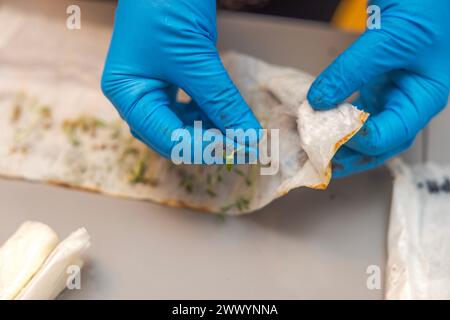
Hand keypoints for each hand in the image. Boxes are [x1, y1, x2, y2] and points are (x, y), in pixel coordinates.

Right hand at [101, 0, 260, 159]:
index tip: (237, 149)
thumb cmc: (166, 4)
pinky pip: (186, 108)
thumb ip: (222, 101)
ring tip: (235, 131)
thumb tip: (248, 137)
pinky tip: (224, 116)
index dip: (201, 148)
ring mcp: (150, 87)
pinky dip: (206, 115)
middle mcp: (134, 95)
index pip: (163, 137)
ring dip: (207, 131)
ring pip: (179, 125)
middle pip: (168, 137)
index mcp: (126, 92)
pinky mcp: (167, 78)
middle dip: (204, 143)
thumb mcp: (196, 58)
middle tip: (239, 145)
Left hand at [307, 0, 449, 177]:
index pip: (390, 136)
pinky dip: (334, 115)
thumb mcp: (389, 40)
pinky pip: (352, 107)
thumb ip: (352, 71)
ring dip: (338, 141)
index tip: (327, 131)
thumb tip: (318, 100)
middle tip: (318, 160)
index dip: (358, 139)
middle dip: (348, 155)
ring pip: (363, 129)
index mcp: (422, 98)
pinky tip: (318, 119)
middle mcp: (407, 100)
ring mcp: (390, 91)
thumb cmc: (426, 6)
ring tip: (313, 148)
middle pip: (378, 143)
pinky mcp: (374, 81)